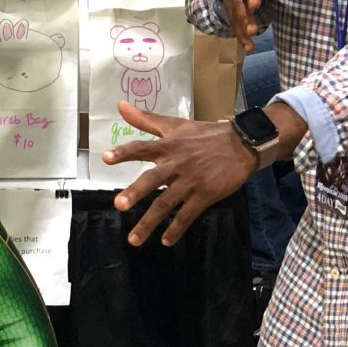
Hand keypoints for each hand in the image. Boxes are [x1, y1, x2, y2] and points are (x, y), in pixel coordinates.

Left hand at [103, 100, 304, 246]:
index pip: (142, 148)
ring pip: (167, 203)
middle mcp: (177, 164)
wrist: (242, 144)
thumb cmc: (204, 135)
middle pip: (153, 179)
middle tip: (119, 206)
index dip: (124, 153)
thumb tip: (120, 105)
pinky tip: (166, 241)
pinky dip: (176, 229)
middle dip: (136, 192)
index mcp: (168, 146)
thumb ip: (146, 119)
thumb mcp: (175, 125)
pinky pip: (187, 215)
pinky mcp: (205, 195)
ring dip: (150, 222)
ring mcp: (191, 181)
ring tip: (134, 239)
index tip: (105, 158)